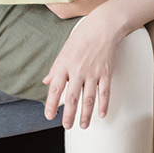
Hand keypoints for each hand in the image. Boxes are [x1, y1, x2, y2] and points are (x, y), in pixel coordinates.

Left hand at [43, 14, 120, 129]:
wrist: (104, 26)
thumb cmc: (84, 35)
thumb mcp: (64, 50)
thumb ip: (55, 68)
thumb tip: (47, 81)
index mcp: (65, 65)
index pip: (55, 89)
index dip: (51, 104)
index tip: (50, 116)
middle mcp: (78, 71)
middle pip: (72, 98)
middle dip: (69, 115)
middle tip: (67, 126)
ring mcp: (93, 72)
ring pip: (89, 98)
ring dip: (86, 114)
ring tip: (83, 125)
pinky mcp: (106, 72)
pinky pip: (105, 91)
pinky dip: (103, 104)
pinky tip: (102, 113)